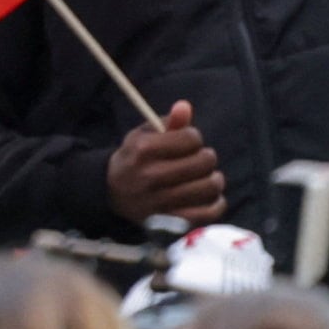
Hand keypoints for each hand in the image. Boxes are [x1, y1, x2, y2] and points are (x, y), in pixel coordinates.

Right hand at [108, 99, 226, 224]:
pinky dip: (216, 203)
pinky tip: (209, 196)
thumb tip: (185, 106)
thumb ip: (168, 122)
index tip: (187, 142)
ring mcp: (161, 202)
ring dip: (214, 179)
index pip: (190, 138)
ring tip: (206, 177)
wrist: (112, 193)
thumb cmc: (135, 159)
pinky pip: (208, 213)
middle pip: (203, 162)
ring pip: (209, 187)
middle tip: (198, 160)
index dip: (194, 137)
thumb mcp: (144, 135)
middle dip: (206, 157)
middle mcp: (151, 176)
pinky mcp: (170, 222)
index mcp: (143, 150)